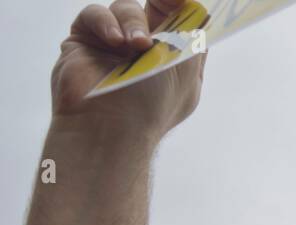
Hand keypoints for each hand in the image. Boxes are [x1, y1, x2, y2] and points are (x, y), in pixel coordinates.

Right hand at [51, 0, 204, 140]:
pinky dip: (105, 22)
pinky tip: (114, 41)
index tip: (181, 2)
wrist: (110, 126)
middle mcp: (145, 52)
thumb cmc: (153, 103)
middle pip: (154, 9)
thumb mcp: (187, 70)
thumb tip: (195, 8)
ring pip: (125, 7)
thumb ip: (195, 36)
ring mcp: (113, 46)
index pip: (181, 22)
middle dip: (161, 4)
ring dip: (133, 21)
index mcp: (173, 60)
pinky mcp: (84, 40)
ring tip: (135, 46)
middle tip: (164, 5)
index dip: (180, 6)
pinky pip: (94, 14)